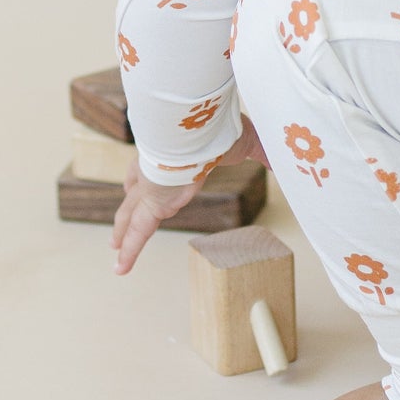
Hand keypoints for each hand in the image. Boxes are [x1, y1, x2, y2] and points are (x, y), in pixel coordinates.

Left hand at [110, 117, 264, 275]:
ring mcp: (149, 187)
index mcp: (179, 157)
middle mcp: (157, 170)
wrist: (200, 130)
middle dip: (131, 205)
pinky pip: (136, 233)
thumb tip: (284, 160)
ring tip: (115, 247)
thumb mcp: (249, 141)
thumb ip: (265, 154)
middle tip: (123, 220)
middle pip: (138, 190)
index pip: (161, 172)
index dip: (154, 181)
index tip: (149, 187)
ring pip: (130, 214)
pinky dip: (129, 251)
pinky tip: (120, 268)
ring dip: (123, 230)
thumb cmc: (223, 132)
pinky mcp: (149, 204)